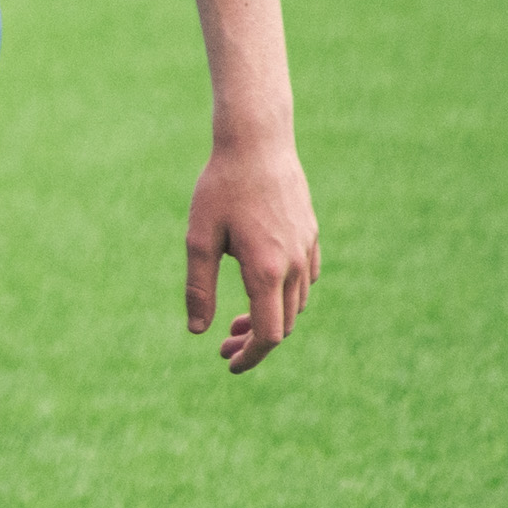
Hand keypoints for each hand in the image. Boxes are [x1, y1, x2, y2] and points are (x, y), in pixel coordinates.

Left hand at [185, 136, 320, 372]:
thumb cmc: (221, 187)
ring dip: (269, 319)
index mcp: (266, 270)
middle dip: (254, 342)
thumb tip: (196, 331)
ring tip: (235, 320)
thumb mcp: (199, 237)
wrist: (257, 143)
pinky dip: (286, 296)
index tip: (227, 364)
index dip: (250, 356)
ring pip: (296, 304)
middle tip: (223, 344)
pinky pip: (306, 280)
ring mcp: (307, 250)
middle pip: (282, 324)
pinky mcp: (310, 235)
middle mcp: (294, 266)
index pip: (267, 334)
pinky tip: (263, 290)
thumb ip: (199, 286)